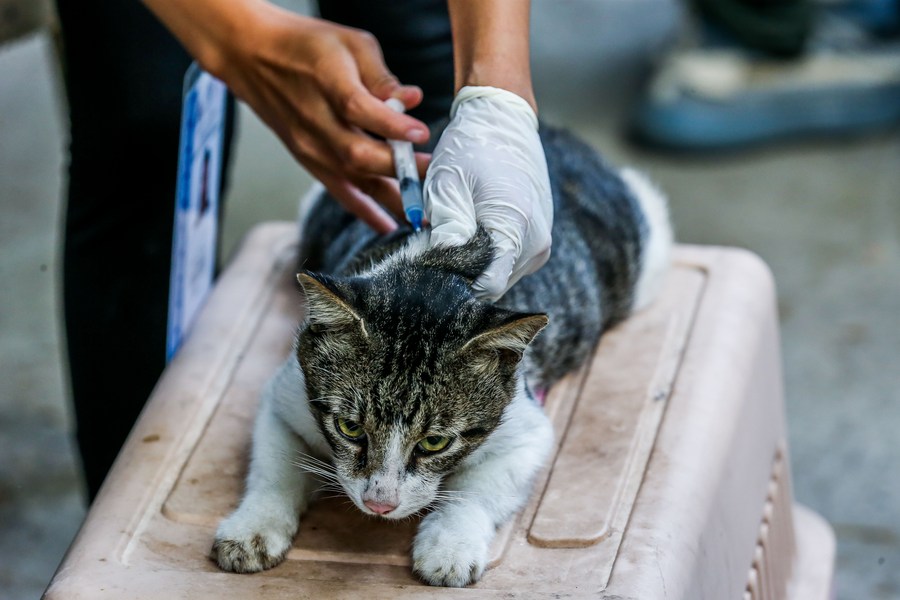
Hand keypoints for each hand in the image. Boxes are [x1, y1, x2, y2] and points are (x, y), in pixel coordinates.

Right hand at [146, 0, 430, 232]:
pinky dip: (365, 211)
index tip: (422, 133)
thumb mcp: (350, 43)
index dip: (393, 126)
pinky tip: (389, 226)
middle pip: (359, 154)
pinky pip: (340, 192)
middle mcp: (317, 121)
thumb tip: (412, 99)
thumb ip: (381, 75)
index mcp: (328, 82)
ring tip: (423, 212)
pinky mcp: (310, 161)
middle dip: (400, 169)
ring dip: (391, 198)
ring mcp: (311, 146)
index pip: (361, 110)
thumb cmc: (307, 45)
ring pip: (354, 179)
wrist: (252, 56)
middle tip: (434, 175)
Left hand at [423, 86, 552, 300]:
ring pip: (501, 275)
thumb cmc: (470, 147)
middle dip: (462, 274)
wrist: (503, 118)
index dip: (456, 286)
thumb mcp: (447, 185)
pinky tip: (468, 231)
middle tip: (435, 247)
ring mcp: (541, 242)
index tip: (432, 270)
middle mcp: (537, 243)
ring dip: (474, 264)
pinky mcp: (538, 237)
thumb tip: (441, 268)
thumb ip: (447, 230)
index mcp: (516, 229)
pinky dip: (487, 254)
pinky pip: (509, 261)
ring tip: (453, 233)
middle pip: (494, 284)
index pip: (487, 286)